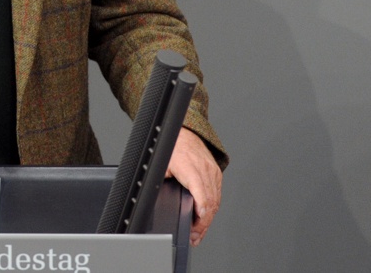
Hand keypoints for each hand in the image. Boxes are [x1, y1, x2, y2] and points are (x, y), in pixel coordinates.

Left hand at [166, 128, 222, 245]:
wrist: (184, 133)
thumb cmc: (172, 147)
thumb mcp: (161, 165)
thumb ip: (162, 182)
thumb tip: (153, 197)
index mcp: (191, 168)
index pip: (202, 195)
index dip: (201, 213)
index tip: (197, 226)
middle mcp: (205, 170)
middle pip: (210, 203)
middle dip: (203, 224)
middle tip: (195, 237)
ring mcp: (213, 172)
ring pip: (215, 201)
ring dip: (208, 219)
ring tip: (199, 233)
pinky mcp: (216, 173)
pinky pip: (217, 194)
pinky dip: (212, 208)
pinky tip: (205, 218)